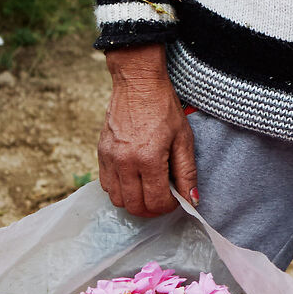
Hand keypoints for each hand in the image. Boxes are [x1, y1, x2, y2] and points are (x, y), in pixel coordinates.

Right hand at [97, 45, 197, 218]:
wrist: (138, 84)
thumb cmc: (164, 108)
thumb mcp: (184, 139)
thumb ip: (187, 173)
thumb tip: (191, 201)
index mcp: (149, 159)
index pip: (156, 202)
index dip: (168, 207)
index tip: (175, 200)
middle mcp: (125, 162)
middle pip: (134, 206)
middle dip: (151, 209)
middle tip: (162, 201)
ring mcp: (110, 158)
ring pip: (117, 199)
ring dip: (133, 201)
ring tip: (147, 191)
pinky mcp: (101, 153)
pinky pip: (105, 184)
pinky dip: (119, 189)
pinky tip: (133, 180)